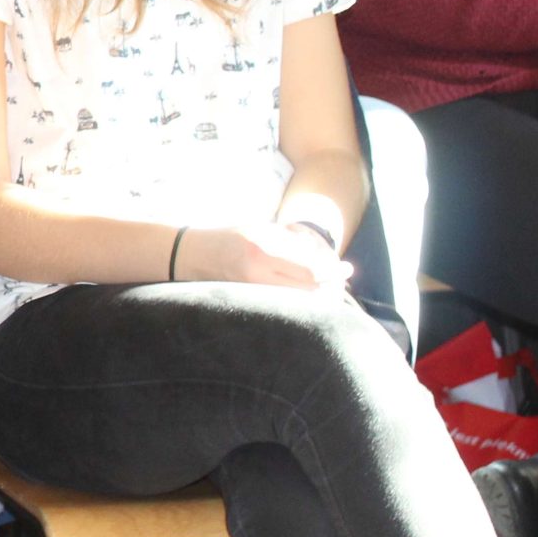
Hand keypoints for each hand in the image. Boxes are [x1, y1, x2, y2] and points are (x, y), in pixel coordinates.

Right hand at [179, 222, 351, 290]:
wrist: (190, 255)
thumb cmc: (229, 237)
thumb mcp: (262, 230)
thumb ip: (293, 243)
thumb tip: (328, 258)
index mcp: (262, 249)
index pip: (310, 269)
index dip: (333, 271)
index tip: (347, 269)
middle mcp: (256, 273)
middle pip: (308, 290)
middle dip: (331, 286)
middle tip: (342, 279)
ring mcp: (250, 291)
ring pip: (298, 303)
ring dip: (319, 297)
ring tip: (329, 288)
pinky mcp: (247, 302)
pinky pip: (284, 307)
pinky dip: (301, 303)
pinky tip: (308, 296)